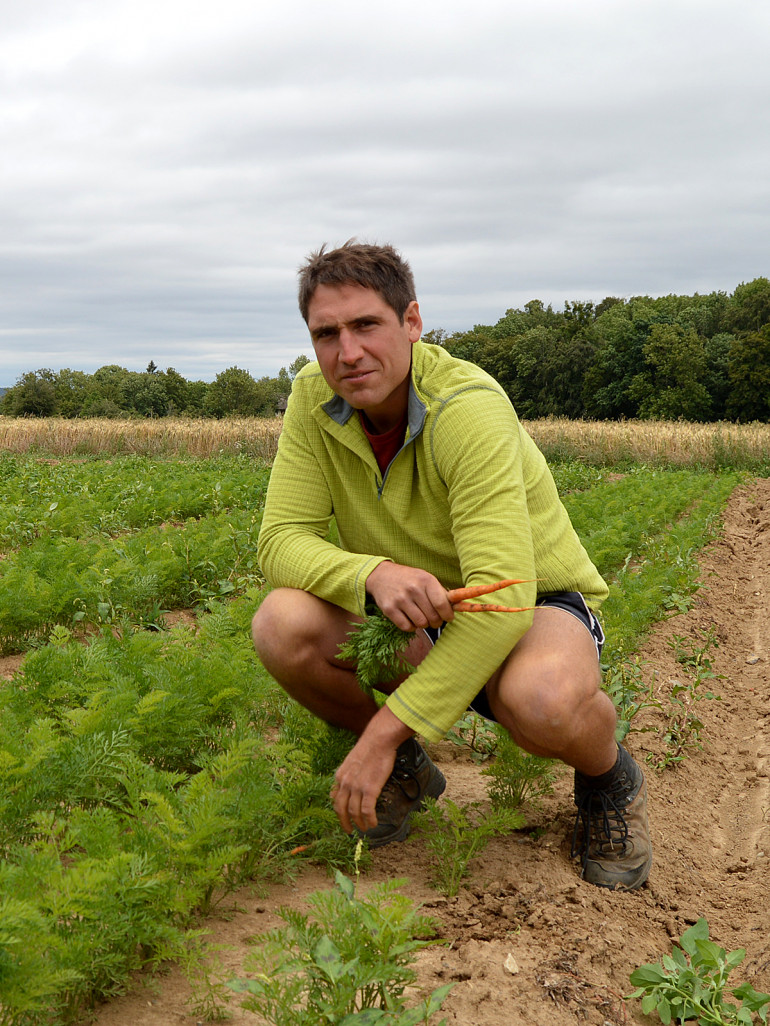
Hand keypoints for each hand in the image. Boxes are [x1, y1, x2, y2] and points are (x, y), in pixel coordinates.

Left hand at [332, 706, 412, 832]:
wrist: (378, 740)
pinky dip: (369, 819)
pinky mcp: (369, 789)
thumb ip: (350, 773)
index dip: (338, 810)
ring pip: (353, 812)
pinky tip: (373, 823)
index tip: (343, 817)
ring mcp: (356, 787)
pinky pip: (366, 810)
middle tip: (349, 830)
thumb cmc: (370, 747)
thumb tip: (352, 782)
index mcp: (340, 776)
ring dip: (359, 823)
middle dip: (344, 822)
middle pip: (340, 809)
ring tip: (365, 828)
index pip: (335, 798)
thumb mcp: (353, 760)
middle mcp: (345, 783)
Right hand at [365, 561, 454, 631]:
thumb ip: (440, 592)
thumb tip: (458, 606)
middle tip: (434, 619)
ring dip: (424, 624)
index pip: (441, 604)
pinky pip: (407, 627)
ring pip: (421, 623)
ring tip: (422, 617)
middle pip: (432, 616)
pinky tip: (410, 619)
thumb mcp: (425, 578)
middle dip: (436, 621)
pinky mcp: (389, 609)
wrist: (381, 576)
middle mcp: (413, 589)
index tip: (448, 617)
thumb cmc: (409, 579)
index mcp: (426, 580)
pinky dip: (411, 627)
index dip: (448, 615)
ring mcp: (400, 599)